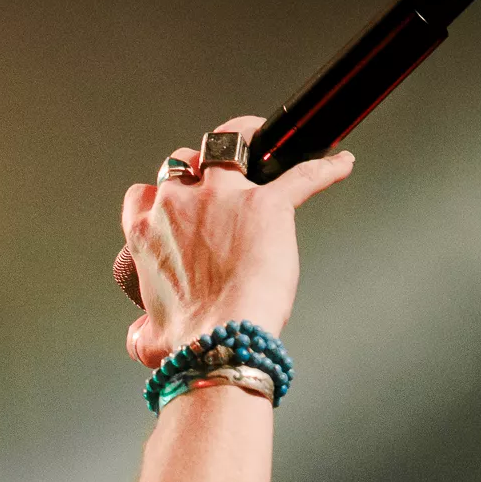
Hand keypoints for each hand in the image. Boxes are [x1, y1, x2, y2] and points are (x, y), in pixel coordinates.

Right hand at [118, 115, 353, 368]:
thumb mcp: (149, 338)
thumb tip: (139, 336)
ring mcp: (223, 197)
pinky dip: (324, 167)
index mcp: (145, 232)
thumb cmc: (187, 342)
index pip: (144, 192)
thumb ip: (142, 331)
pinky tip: (341, 163)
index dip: (162, 193)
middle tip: (222, 178)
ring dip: (248, 140)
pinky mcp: (268, 203)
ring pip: (232, 145)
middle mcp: (177, 204)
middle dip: (201, 166)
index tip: (177, 200)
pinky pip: (302, 173)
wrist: (222, 342)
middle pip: (186, 160)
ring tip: (268, 144)